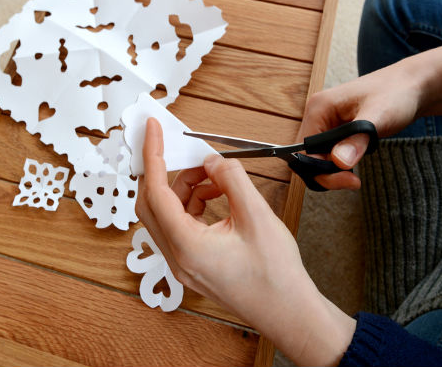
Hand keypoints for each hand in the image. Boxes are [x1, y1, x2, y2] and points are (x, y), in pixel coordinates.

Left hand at [136, 117, 355, 365]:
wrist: (289, 312)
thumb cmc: (276, 275)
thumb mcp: (257, 217)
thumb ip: (232, 180)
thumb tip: (212, 161)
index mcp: (186, 246)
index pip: (156, 192)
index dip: (152, 156)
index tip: (152, 130)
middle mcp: (177, 257)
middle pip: (152, 203)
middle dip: (165, 171)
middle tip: (178, 148)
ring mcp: (182, 263)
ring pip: (167, 213)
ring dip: (185, 188)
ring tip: (215, 177)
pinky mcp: (193, 263)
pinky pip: (181, 225)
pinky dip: (193, 204)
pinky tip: (217, 195)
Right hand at [299, 44, 441, 189]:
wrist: (413, 86)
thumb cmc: (397, 93)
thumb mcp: (378, 117)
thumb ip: (357, 139)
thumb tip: (338, 161)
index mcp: (319, 108)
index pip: (304, 149)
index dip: (320, 169)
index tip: (347, 178)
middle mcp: (317, 115)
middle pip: (307, 155)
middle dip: (326, 173)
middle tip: (353, 180)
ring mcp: (326, 122)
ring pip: (317, 157)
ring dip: (333, 170)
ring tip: (355, 174)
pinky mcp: (336, 130)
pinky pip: (328, 153)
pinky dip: (339, 163)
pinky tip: (356, 161)